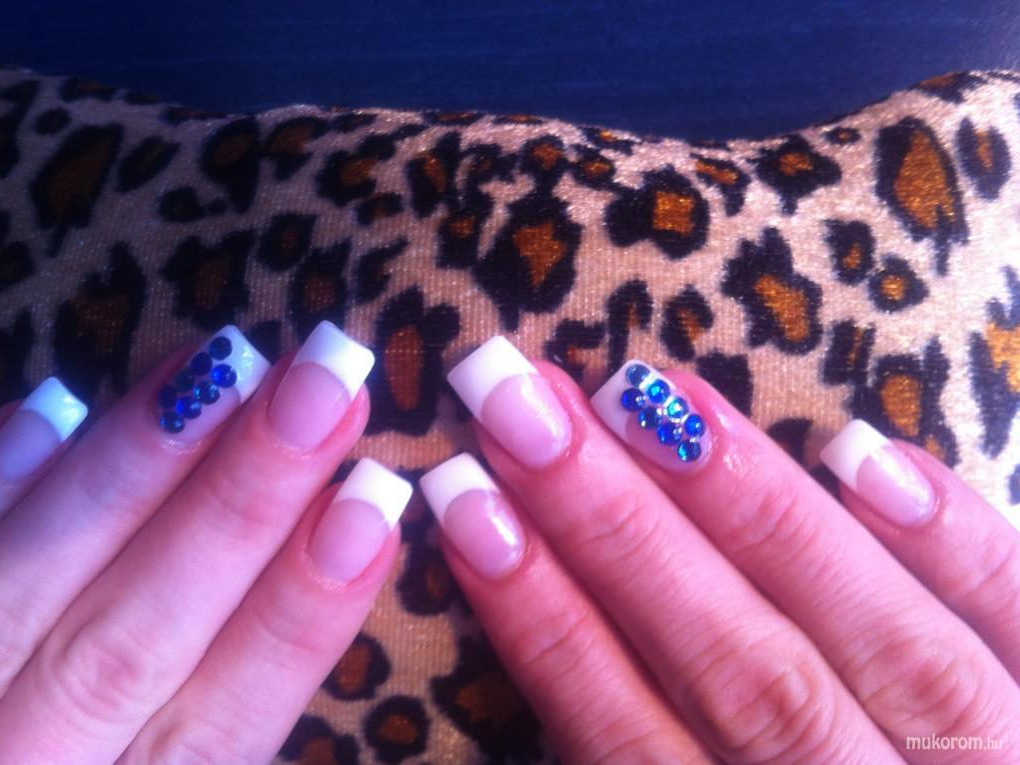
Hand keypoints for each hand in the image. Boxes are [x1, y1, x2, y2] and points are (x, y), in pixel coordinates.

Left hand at [0, 323, 410, 763]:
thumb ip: (218, 731)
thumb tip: (326, 565)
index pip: (220, 721)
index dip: (301, 617)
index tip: (376, 504)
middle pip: (129, 640)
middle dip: (238, 505)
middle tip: (327, 378)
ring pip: (22, 592)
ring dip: (128, 473)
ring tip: (224, 364)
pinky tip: (45, 410)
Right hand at [422, 336, 1019, 763]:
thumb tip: (553, 661)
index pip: (632, 743)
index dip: (543, 622)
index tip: (465, 505)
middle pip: (743, 670)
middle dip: (618, 531)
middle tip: (523, 405)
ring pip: (874, 638)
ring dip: (752, 510)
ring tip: (646, 395)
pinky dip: (956, 546)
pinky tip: (865, 452)